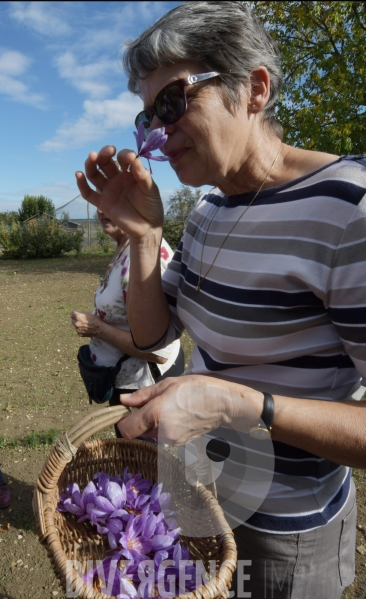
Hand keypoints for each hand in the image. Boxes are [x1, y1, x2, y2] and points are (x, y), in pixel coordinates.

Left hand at [71, 310, 100, 337]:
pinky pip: (78, 330)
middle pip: (72, 319)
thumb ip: (81, 314)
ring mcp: (77, 329)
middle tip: (81, 319)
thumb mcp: (88, 314)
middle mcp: (76, 323)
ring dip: (78, 324)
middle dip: (75, 319)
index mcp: (78, 317)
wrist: (99, 329)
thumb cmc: (95, 320)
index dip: (76, 313)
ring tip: (84, 324)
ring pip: (75, 325)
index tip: (78, 313)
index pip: (73, 313)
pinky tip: (85, 329)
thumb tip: (78, 314)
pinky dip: (80, 329)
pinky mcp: (79, 334)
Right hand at [75, 146, 163, 239]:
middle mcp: (116, 179)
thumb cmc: (152, 207)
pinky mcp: (102, 203)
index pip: (122, 159)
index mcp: (129, 173)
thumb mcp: (151, 190)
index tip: (130, 157)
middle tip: (109, 150)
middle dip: (105, 154)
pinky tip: (78, 174)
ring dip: (91, 164)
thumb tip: (135, 160)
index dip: (125, 155)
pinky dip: (82, 184)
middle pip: (105, 163)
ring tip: (92, 156)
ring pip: (94, 174)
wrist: (148, 228)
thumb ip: (143, 176)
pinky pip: (88, 194)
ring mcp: (108, 190)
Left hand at [117, 375, 263, 444]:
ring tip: (168, 407)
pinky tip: (176, 415)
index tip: (130, 409)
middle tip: (152, 403)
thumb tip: (123, 400)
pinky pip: (161, 436)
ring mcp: (170, 440)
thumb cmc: (196, 388)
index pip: (125, 429)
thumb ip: (143, 394)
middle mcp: (161, 432)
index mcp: (155, 414)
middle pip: (137, 431)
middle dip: (139, 419)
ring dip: (152, 423)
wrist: (222, 404)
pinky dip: (163, 427)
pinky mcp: (178, 444)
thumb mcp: (167, 384)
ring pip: (149, 434)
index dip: (123, 419)